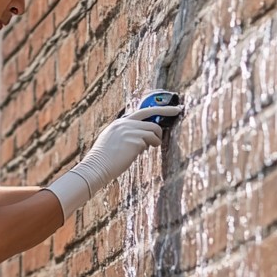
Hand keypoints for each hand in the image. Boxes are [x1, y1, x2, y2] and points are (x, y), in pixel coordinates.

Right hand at [47, 101, 182, 218]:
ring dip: (157, 138)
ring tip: (152, 145)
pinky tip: (143, 151)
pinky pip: (152, 140)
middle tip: (179, 109)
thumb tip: (144, 141)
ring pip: (154, 128)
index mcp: (119, 123)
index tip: (167, 109)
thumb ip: (126, 137)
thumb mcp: (113, 142)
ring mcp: (130, 130)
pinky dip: (153, 145)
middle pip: (150, 111)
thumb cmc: (104, 160)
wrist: (96, 167)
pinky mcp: (136, 139)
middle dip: (167, 109)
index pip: (140, 112)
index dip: (155, 110)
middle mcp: (125, 123)